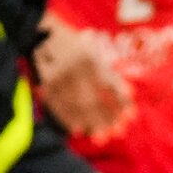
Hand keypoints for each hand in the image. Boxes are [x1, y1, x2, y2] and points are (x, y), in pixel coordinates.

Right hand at [31, 23, 133, 142]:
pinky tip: (78, 130)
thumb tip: (128, 95)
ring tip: (101, 138)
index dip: (121, 102)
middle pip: (93, 101)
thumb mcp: (92, 52)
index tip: (131, 117)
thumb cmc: (74, 45)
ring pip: (77, 107)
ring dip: (91, 124)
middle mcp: (75, 70)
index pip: (110, 85)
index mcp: (90, 60)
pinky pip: (59, 107)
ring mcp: (58, 80)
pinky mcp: (46, 86)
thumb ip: (107, 73)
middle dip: (107, 119)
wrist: (41, 35)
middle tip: (118, 133)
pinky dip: (69, 120)